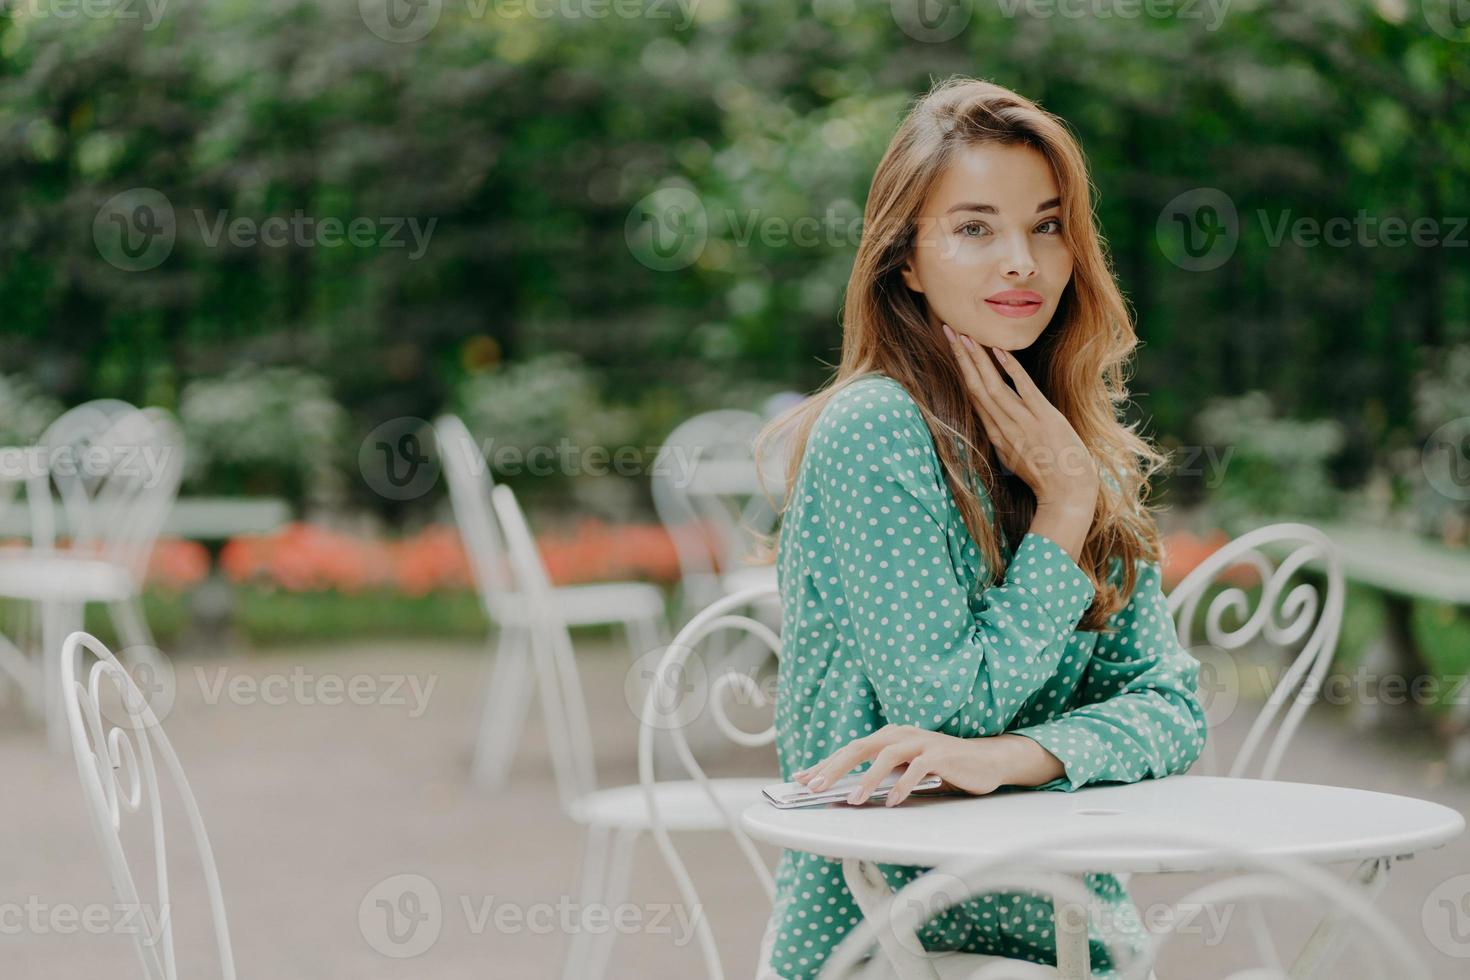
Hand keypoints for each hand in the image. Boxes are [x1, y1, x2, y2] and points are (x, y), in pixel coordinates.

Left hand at [791, 725, 1062, 806]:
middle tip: (812, 787)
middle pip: (859, 748)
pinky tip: (892, 802)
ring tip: (852, 800)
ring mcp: (920, 742)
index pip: (849, 750)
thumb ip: (881, 778)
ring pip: (885, 756)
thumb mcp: (905, 772)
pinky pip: (916, 769)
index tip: (800, 780)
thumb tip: (846, 795)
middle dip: (833, 768)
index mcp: (888, 737)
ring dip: (866, 779)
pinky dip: (902, 785)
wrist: (985, 761)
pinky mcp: (940, 754)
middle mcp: (900, 734)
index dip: (824, 764)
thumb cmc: (942, 768)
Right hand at [942, 323, 1097, 510]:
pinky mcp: (1044, 418)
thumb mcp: (1014, 459)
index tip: (952, 349)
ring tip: (966, 335)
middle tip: (949, 330)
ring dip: (978, 358)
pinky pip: (1023, 388)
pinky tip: (998, 351)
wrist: (1066, 493)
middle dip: (961, 357)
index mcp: (995, 436)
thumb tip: (996, 424)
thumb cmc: (1044, 477)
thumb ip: (1004, 438)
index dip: (960, 371)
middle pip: (976, 386)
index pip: (972, 397)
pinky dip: (1009, 368)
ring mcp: (1023, 422)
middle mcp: (1003, 427)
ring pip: (993, 385)